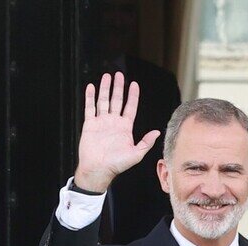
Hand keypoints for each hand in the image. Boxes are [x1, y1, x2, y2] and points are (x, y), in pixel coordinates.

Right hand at [74, 72, 160, 192]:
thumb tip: (157, 132)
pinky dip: (90, 97)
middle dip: (118, 87)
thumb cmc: (117, 165)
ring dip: (105, 88)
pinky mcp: (90, 124)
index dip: (132, 95)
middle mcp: (114, 122)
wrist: (99, 170)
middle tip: (118, 74)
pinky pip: (90, 108)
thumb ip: (146, 142)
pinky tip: (91, 87)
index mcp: (125, 127)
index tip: (134, 84)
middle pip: (117, 100)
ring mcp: (101, 122)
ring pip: (103, 101)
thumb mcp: (136, 154)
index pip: (130, 107)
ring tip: (106, 76)